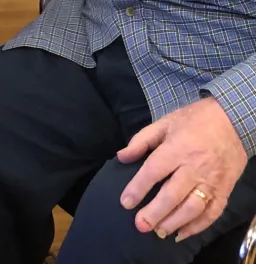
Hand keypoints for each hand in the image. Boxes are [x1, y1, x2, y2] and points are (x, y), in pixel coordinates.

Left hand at [117, 98, 246, 241]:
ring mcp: (211, 182)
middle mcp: (194, 168)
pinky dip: (198, 226)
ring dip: (174, 222)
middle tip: (140, 225)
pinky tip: (183, 233)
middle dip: (155, 212)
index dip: (138, 188)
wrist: (233, 121)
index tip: (125, 202)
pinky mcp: (225, 191)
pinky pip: (212, 213)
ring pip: (192, 208)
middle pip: (172, 195)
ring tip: (158, 232)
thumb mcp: (165, 122)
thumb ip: (141, 140)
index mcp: (177, 149)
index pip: (154, 171)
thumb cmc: (195, 120)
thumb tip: (122, 156)